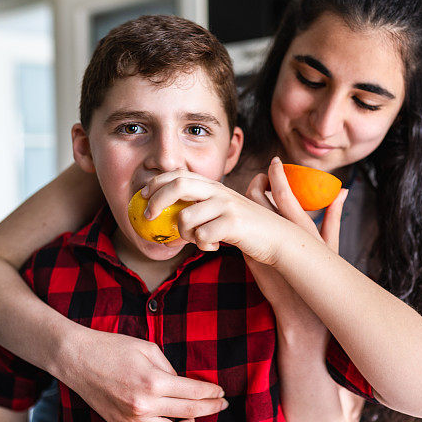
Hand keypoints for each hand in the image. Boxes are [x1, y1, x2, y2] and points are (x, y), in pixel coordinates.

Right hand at [58, 329, 227, 421]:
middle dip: (211, 408)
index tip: (221, 391)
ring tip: (199, 413)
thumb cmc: (112, 348)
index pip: (194, 393)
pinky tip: (176, 417)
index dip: (212, 393)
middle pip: (190, 412)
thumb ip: (170, 369)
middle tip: (222, 403)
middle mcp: (144, 405)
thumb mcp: (149, 349)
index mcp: (153, 382)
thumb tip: (184, 384)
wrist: (76, 359)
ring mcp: (132, 419)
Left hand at [141, 169, 290, 263]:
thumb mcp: (224, 211)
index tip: (143, 196)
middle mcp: (219, 191)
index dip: (157, 182)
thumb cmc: (247, 228)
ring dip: (184, 234)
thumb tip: (170, 216)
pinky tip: (214, 246)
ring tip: (198, 240)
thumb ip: (202, 208)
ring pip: (185, 218)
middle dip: (156, 200)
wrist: (278, 238)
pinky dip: (203, 245)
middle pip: (178, 185)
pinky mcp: (232, 223)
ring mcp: (226, 206)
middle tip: (149, 216)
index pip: (179, 174)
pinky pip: (202, 236)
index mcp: (214, 186)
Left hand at [243, 157, 347, 330]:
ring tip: (247, 206)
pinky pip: (234, 231)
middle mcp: (279, 229)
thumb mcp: (330, 243)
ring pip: (241, 211)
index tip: (274, 162)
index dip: (276, 172)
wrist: (301, 310)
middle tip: (258, 185)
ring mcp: (261, 241)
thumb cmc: (319, 278)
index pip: (282, 189)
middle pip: (256, 193)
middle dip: (255, 183)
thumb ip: (334, 215)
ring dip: (239, 204)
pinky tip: (235, 226)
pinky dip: (233, 224)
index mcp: (300, 224)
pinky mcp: (249, 255)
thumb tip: (344, 190)